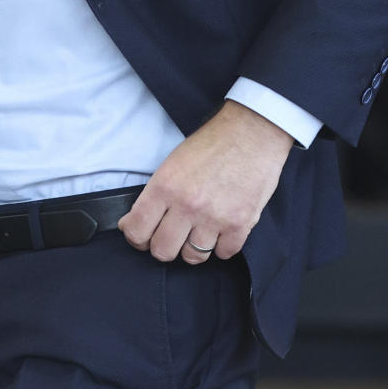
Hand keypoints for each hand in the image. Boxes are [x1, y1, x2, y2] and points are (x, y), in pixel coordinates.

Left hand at [118, 100, 292, 264]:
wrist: (252, 132)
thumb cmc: (212, 143)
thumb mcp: (173, 161)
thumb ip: (156, 193)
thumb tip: (135, 222)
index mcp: (165, 186)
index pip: (136, 230)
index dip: (135, 237)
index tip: (141, 236)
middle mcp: (187, 205)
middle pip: (162, 251)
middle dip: (163, 246)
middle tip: (170, 235)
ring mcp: (214, 217)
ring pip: (192, 257)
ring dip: (193, 247)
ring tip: (197, 231)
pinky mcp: (240, 224)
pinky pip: (223, 254)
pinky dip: (221, 246)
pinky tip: (220, 230)